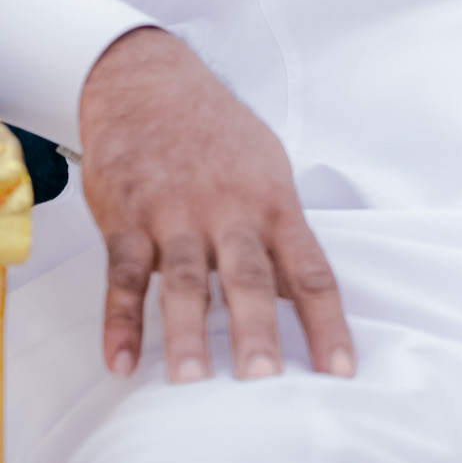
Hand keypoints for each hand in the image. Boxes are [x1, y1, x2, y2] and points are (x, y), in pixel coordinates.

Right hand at [78, 25, 353, 384]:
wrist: (150, 82)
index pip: (310, 271)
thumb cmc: (216, 134)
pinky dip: (119, 320)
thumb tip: (300, 298)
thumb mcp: (266, 170)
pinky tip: (121, 360)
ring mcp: (176, 214)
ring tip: (190, 380)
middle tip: (264, 380)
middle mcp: (230, 210)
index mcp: (274, 203)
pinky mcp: (127, 218)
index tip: (340, 371)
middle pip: (250, 276)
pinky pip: (124, 274)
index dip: (327, 322)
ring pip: (185, 278)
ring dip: (187, 330)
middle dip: (257, 329)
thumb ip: (280, 235)